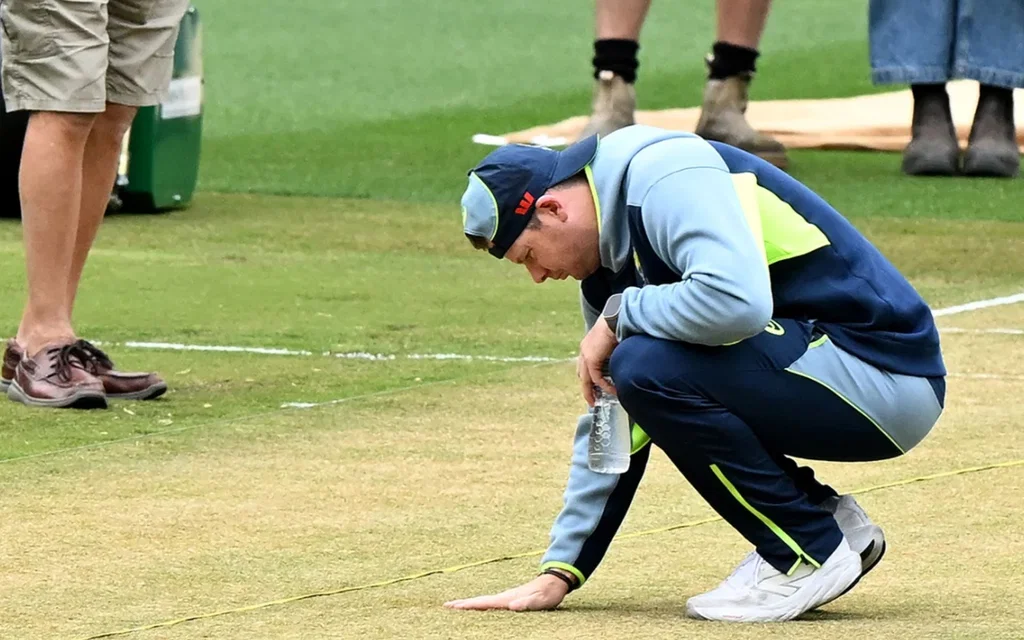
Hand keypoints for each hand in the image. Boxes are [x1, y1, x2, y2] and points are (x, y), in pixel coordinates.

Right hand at [443, 574, 570, 610]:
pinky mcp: (510, 598)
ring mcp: (506, 597)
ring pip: (484, 601)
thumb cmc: (548, 593)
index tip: (452, 606)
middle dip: (463, 603)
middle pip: (480, 601)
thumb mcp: (540, 601)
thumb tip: (512, 606)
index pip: (484, 602)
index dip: (468, 605)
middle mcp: (504, 596)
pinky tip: (479, 607)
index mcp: (507, 598)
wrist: (554, 581)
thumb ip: (527, 603)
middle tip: (446, 606)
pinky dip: (480, 604)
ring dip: (469, 604)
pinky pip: (491, 602)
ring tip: (457, 606)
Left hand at [578, 315, 617, 406]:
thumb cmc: (619, 325)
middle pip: (581, 374)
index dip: (588, 377)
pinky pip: (596, 378)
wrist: (617, 317)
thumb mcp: (614, 342)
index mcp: (588, 345)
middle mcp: (584, 350)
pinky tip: (612, 390)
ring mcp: (586, 355)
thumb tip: (622, 362)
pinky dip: (604, 386)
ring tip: (595, 401)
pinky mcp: (591, 359)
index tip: (594, 386)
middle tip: (591, 399)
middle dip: (586, 387)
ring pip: (585, 379)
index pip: (584, 365)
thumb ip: (613, 353)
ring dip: (590, 391)